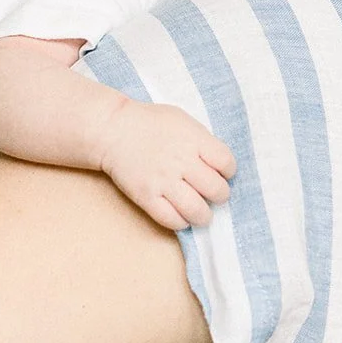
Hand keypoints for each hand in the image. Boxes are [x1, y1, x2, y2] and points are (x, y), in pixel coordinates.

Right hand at [99, 102, 236, 230]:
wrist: (113, 130)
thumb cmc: (150, 123)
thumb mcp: (182, 121)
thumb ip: (202, 141)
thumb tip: (218, 164)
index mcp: (194, 140)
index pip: (227, 163)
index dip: (228, 171)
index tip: (222, 173)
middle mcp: (182, 162)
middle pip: (217, 190)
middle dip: (220, 195)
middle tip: (212, 194)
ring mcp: (164, 181)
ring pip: (198, 210)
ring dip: (204, 215)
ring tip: (201, 212)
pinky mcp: (147, 197)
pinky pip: (172, 220)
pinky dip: (181, 222)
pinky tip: (181, 215)